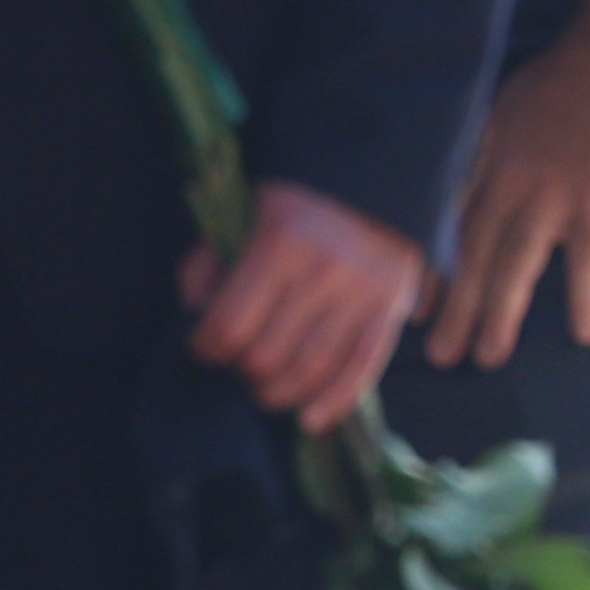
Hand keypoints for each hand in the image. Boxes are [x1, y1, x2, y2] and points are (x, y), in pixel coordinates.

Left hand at [184, 181, 429, 425]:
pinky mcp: (393, 308)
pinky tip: (310, 420)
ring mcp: (363, 294)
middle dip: (242, 369)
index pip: (230, 326)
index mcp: (280, 243)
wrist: (378, 170)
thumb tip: (196, 315)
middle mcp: (324, 272)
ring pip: (309, 371)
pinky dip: (334, 403)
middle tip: (239, 360)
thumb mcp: (241, 211)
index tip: (204, 344)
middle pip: (267, 356)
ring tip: (266, 386)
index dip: (206, 347)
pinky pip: (362, 370)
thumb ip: (208, 261)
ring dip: (277, 392)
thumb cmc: (297, 196)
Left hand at [425, 28, 589, 374]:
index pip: (446, 224)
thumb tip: (473, 190)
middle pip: (472, 252)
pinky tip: (585, 332)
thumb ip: (489, 153)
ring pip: (516, 262)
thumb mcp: (505, 109)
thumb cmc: (567, 79)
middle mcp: (507, 178)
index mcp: (484, 158)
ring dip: (500, 313)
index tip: (415, 313)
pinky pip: (588, 258)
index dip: (430, 270)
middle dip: (455, 308)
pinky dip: (584, 296)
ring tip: (489, 358)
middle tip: (442, 356)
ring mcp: (551, 190)